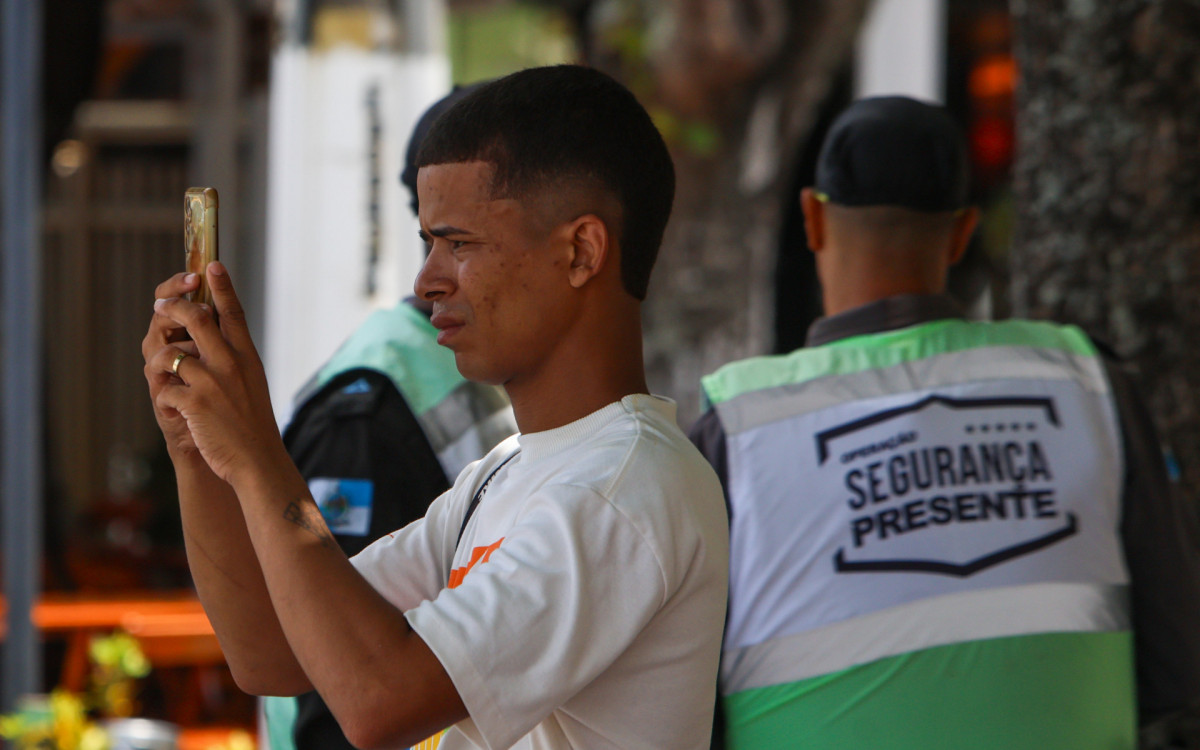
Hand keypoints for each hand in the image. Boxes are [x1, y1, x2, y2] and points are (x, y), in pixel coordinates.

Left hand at [146, 262, 285, 485]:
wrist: (257, 461)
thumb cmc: (254, 425)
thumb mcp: (253, 385)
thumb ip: (234, 361)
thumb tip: (214, 339)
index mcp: (248, 358)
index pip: (234, 313)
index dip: (222, 287)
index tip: (213, 265)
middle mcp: (231, 364)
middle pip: (198, 319)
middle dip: (175, 308)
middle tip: (162, 306)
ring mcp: (212, 382)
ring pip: (173, 354)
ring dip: (162, 362)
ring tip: (162, 374)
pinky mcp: (194, 403)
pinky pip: (165, 388)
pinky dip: (164, 398)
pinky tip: (174, 411)